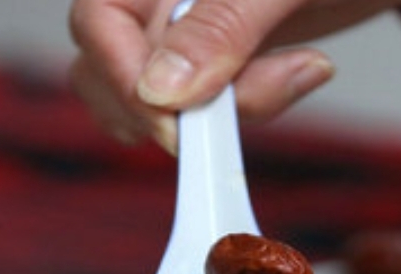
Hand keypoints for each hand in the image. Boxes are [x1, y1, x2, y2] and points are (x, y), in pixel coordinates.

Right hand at [68, 0, 400, 151]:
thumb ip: (225, 25)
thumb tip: (162, 92)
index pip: (98, 22)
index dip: (126, 81)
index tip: (178, 127)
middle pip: (115, 66)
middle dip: (182, 105)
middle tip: (266, 93)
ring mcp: (191, 19)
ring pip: (157, 95)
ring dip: (222, 112)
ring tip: (301, 72)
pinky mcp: (226, 49)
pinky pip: (206, 99)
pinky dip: (249, 104)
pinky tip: (301, 73)